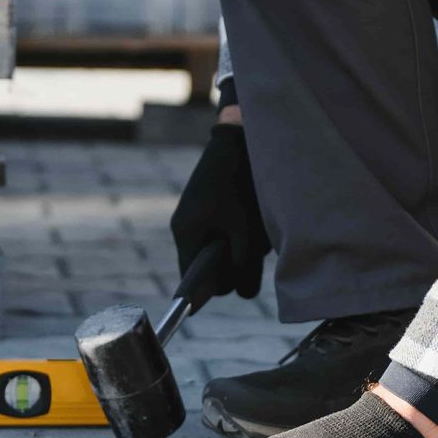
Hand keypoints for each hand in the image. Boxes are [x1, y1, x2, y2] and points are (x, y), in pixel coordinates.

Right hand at [171, 122, 270, 300]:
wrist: (240, 138)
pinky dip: (238, 233)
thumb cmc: (242, 186)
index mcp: (186, 234)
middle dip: (231, 266)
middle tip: (251, 249)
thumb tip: (243, 295)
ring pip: (218, 250)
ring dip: (238, 248)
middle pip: (207, 267)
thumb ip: (244, 267)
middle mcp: (185, 226)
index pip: (190, 279)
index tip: (215, 300)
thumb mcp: (247, 233)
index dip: (206, 292)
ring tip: (253, 227)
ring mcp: (195, 214)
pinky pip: (222, 232)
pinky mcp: (208, 205)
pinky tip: (252, 216)